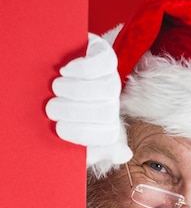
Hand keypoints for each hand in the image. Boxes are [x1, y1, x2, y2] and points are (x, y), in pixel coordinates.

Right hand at [45, 33, 131, 174]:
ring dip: (76, 89)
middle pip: (107, 111)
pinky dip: (83, 68)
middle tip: (52, 107)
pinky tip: (64, 71)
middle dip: (74, 111)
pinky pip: (105, 62)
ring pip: (108, 88)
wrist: (48, 76)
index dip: (82, 134)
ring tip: (56, 88)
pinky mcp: (104, 53)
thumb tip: (125, 154)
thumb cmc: (56, 113)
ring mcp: (111, 78)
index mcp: (107, 124)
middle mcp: (112, 102)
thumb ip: (93, 150)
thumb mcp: (68, 134)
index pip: (109, 135)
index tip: (58, 128)